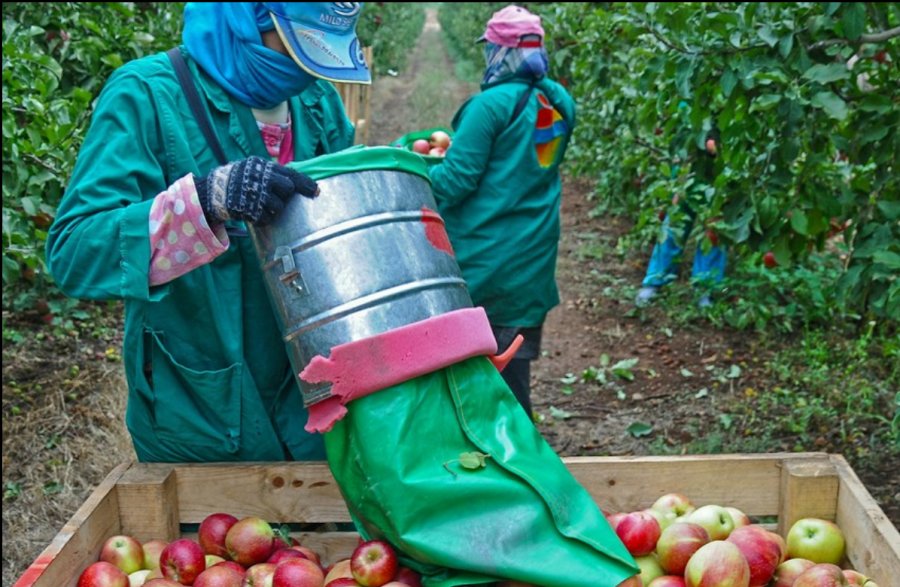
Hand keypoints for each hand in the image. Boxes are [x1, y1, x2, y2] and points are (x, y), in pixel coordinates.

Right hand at [194, 156, 317, 224]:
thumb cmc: (239, 178)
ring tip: (261, 205)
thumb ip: (274, 174)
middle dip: (284, 196)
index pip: (291, 174)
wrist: (214, 191)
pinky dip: (263, 219)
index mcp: (264, 167)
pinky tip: (254, 213)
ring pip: (279, 206)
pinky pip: (266, 219)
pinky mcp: (249, 210)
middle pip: (287, 189)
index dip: (306, 184)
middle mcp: (262, 179)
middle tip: (274, 197)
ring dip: (273, 209)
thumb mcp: (255, 168)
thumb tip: (296, 182)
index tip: (317, 192)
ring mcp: (256, 195)